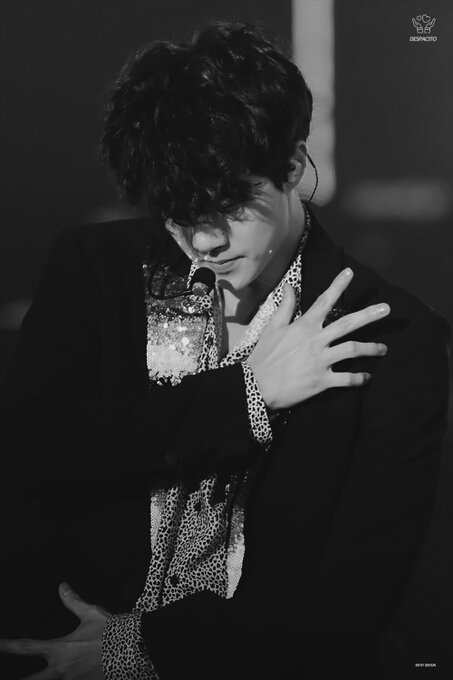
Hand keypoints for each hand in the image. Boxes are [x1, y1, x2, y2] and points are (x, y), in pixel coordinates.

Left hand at [0, 583, 109, 679]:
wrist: (132, 647)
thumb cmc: (111, 630)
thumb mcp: (90, 613)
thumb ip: (73, 602)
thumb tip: (62, 587)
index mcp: (59, 649)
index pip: (27, 647)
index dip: (7, 646)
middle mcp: (60, 669)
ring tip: (38, 679)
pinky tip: (65, 679)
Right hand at [247, 268, 389, 409]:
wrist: (257, 386)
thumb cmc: (263, 356)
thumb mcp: (272, 328)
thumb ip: (285, 306)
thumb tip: (289, 285)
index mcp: (305, 326)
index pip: (324, 301)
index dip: (338, 285)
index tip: (350, 272)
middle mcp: (316, 340)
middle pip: (348, 324)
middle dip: (369, 315)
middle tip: (386, 309)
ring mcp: (321, 360)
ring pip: (353, 350)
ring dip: (371, 349)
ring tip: (383, 349)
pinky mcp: (322, 380)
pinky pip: (347, 379)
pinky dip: (359, 378)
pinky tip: (367, 378)